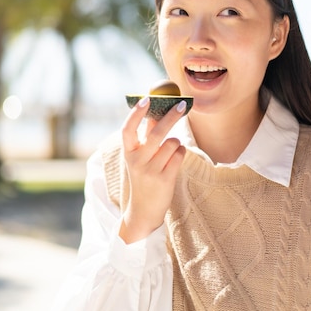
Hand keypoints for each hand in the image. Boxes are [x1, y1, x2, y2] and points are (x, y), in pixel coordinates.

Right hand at [119, 96, 186, 242]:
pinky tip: (175, 160)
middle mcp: (137, 161)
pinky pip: (180, 155)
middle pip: (156, 132)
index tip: (147, 99)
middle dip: (171, 116)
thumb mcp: (139, 158)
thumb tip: (158, 112)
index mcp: (128, 153)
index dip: (136, 113)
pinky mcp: (165, 179)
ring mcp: (151, 170)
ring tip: (172, 151)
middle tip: (182, 105)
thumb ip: (146, 137)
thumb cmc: (143, 178)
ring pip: (172, 143)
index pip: (128, 128)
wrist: (143, 210)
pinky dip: (181, 153)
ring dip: (176, 143)